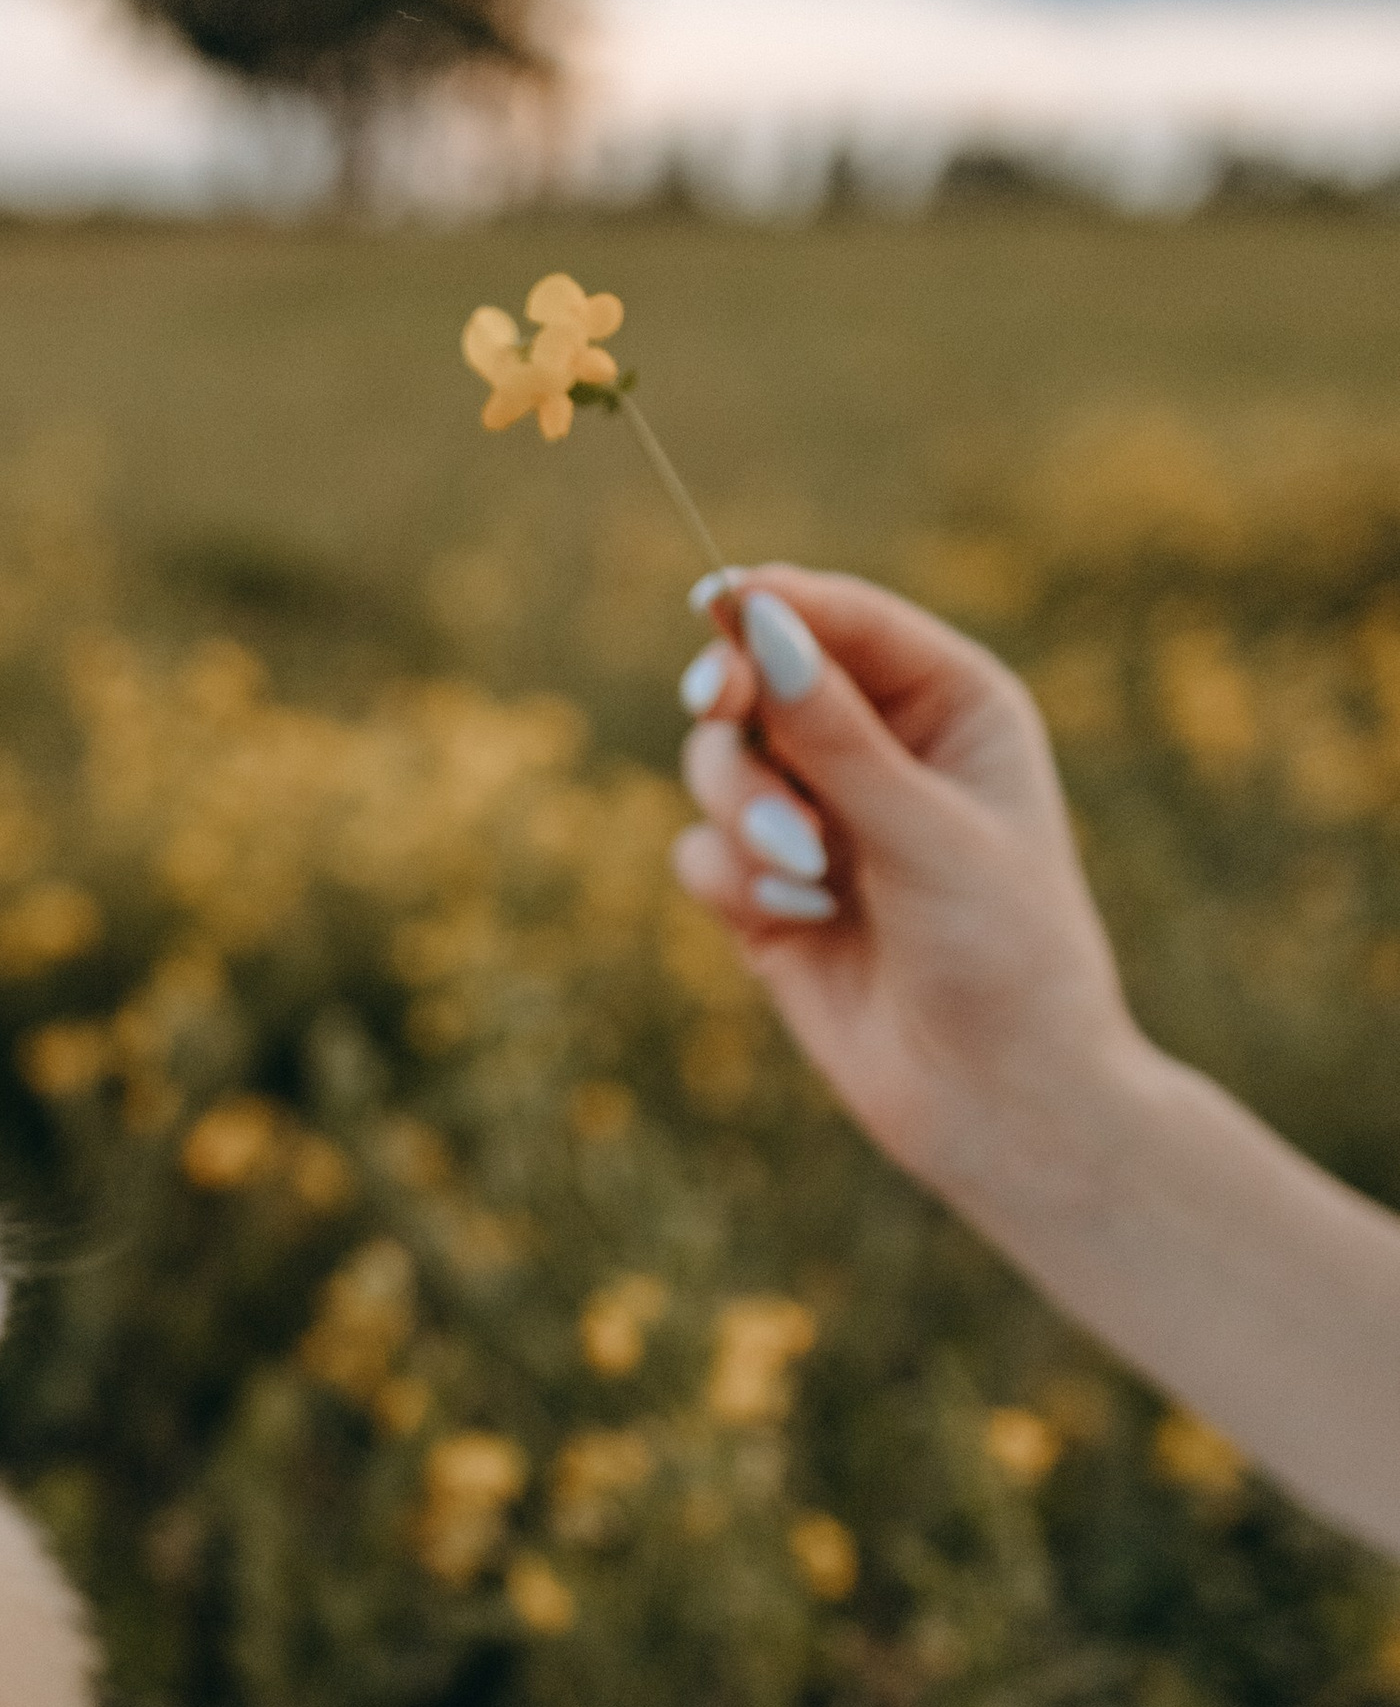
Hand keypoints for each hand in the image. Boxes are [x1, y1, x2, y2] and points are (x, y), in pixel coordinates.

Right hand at [669, 565, 1146, 1220]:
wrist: (999, 1103)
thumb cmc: (1005, 958)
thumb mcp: (929, 834)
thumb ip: (837, 734)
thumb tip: (761, 622)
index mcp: (950, 707)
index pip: (844, 622)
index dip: (776, 606)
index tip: (719, 603)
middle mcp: (880, 752)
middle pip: (757, 682)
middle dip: (740, 715)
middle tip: (716, 709)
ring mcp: (817, 823)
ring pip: (717, 768)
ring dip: (743, 815)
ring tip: (804, 876)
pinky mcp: (766, 896)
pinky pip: (701, 853)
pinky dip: (732, 883)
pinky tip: (798, 924)